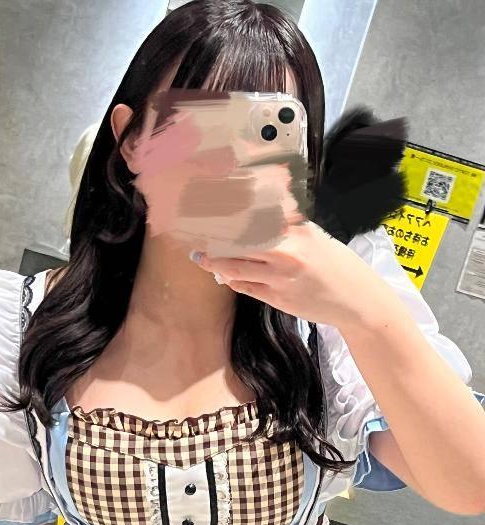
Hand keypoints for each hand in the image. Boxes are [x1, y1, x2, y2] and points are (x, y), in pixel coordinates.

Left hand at [190, 217, 398, 330]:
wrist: (355, 300)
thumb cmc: (335, 265)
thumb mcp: (313, 236)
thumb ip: (285, 225)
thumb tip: (255, 210)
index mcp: (296, 228)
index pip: (253, 211)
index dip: (225, 207)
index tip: (204, 202)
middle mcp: (286, 250)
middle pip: (236, 236)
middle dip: (211, 233)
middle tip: (191, 229)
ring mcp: (280, 276)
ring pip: (234, 264)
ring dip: (213, 260)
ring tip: (199, 255)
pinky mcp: (276, 298)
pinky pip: (245, 286)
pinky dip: (231, 278)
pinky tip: (222, 273)